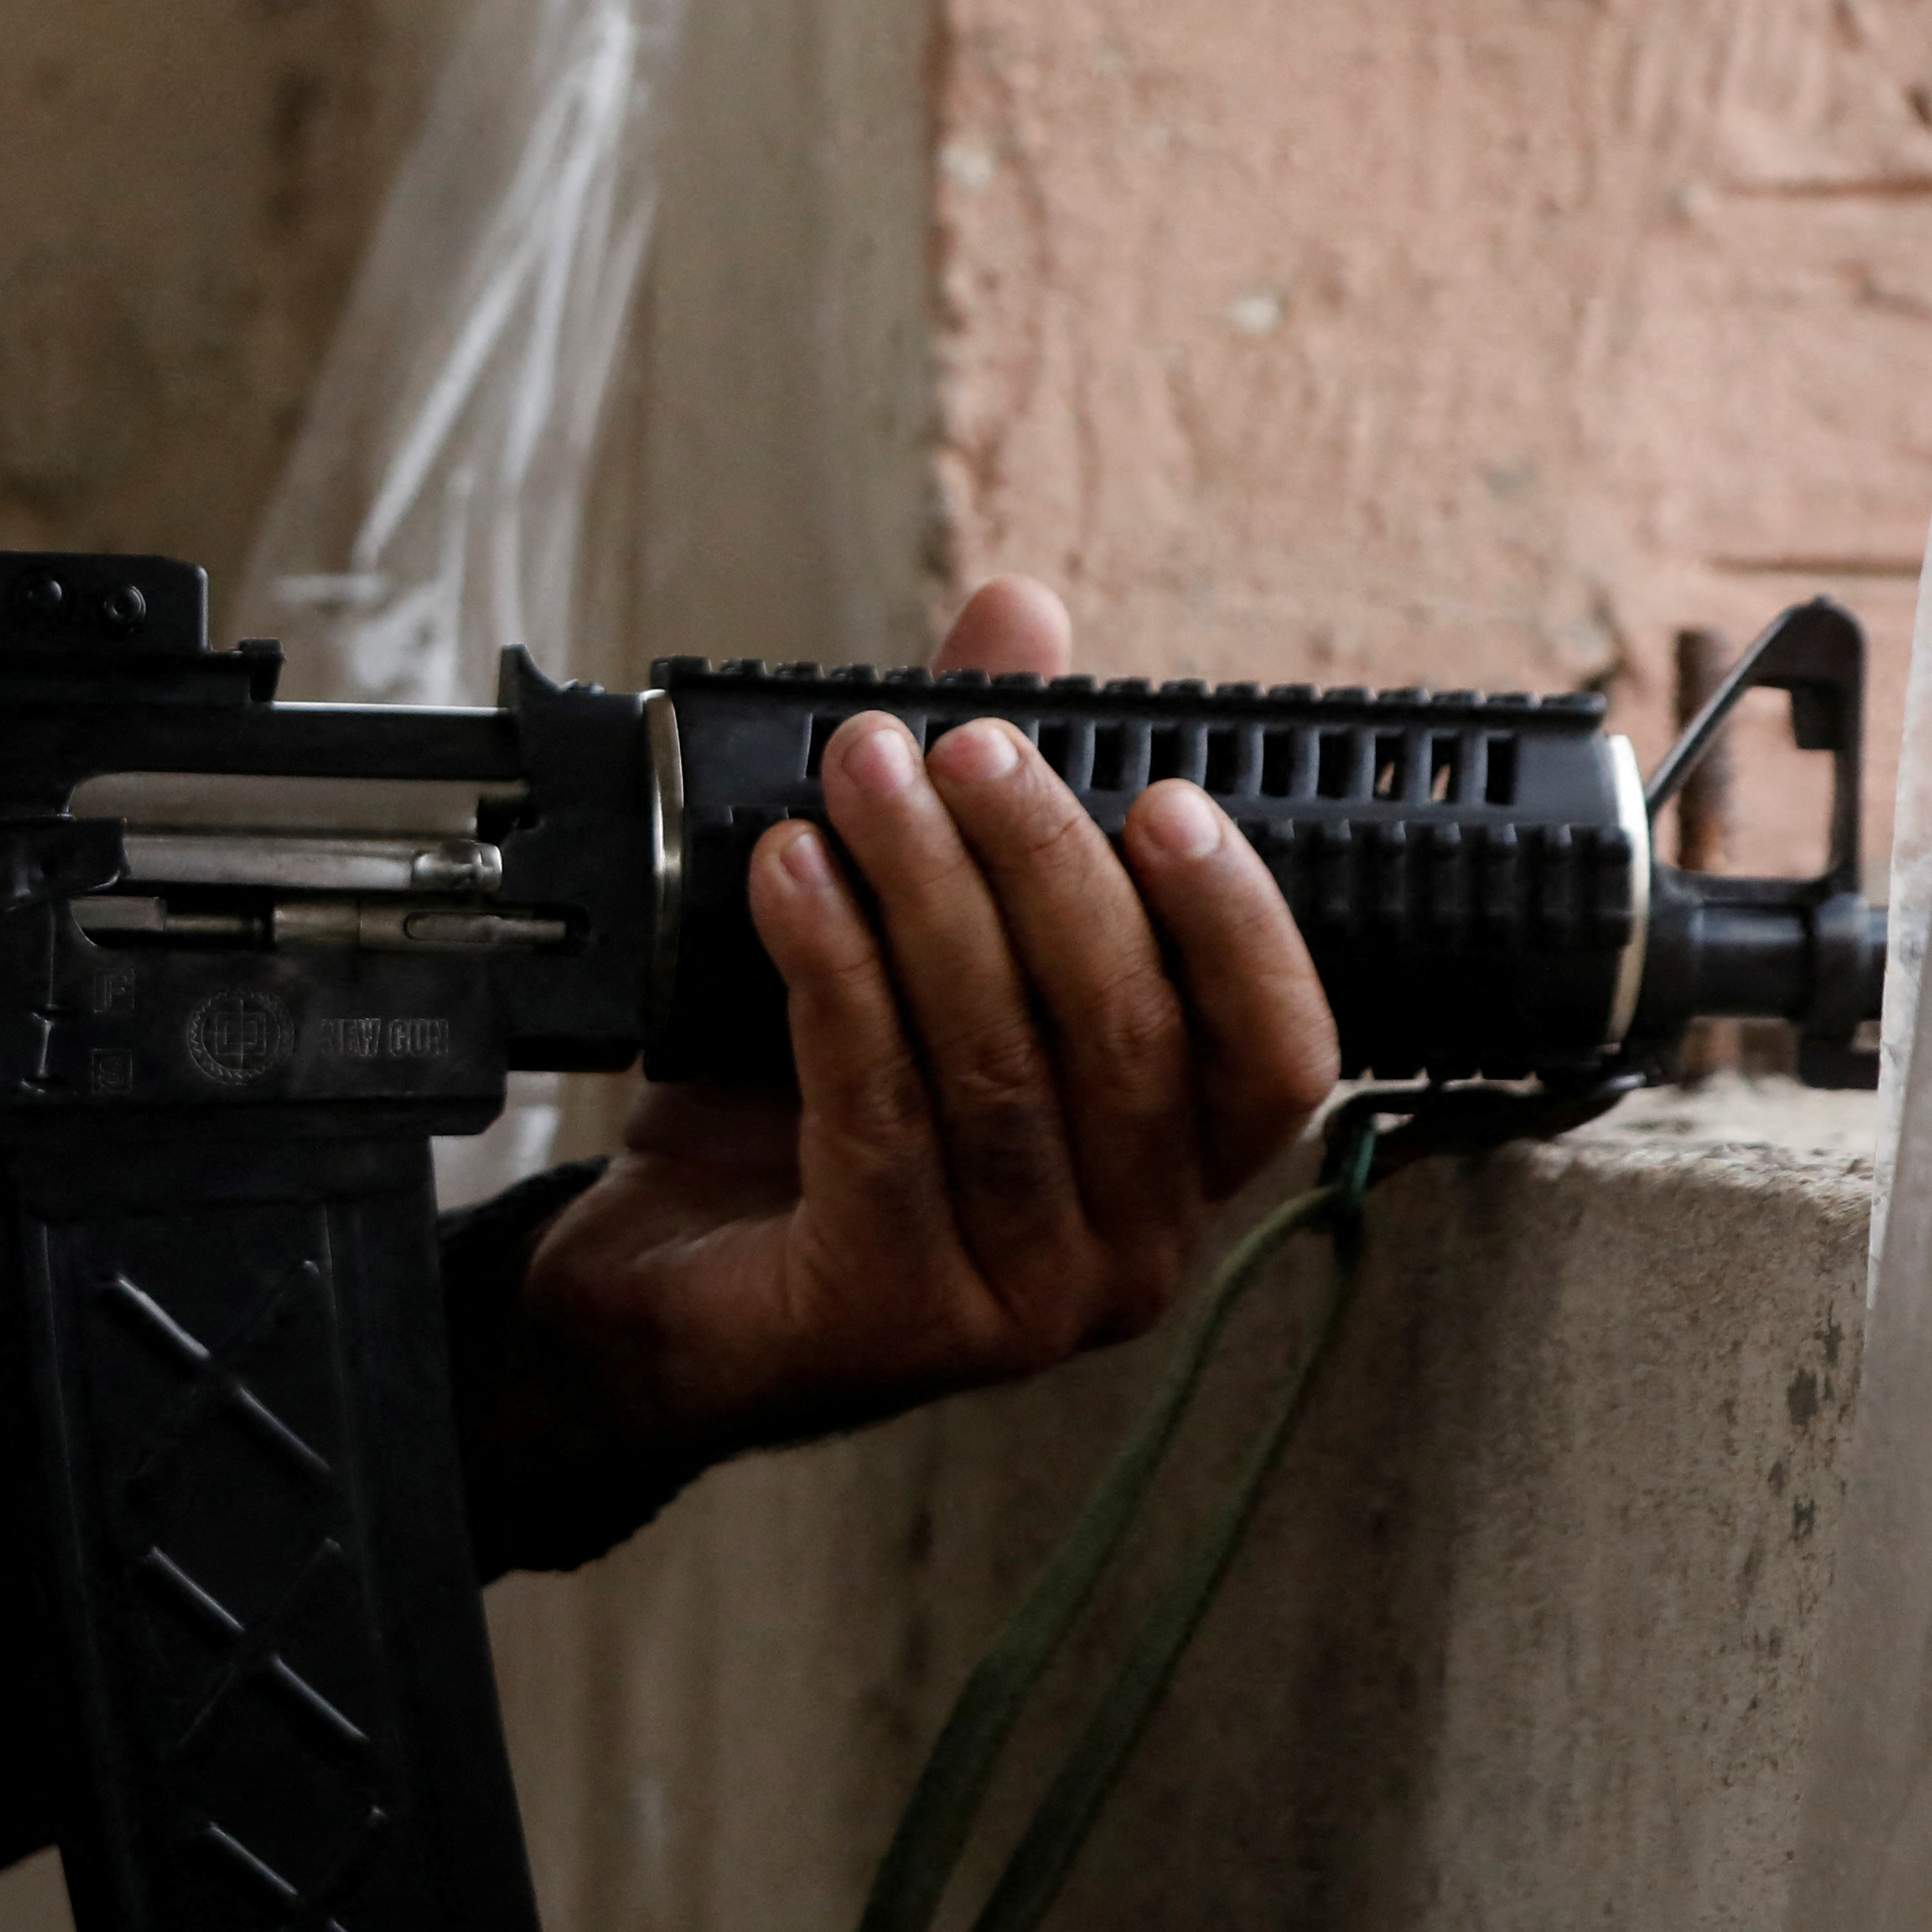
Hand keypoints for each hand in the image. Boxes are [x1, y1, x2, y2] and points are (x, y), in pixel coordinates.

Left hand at [519, 577, 1339, 1467]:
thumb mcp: (909, 957)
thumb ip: (982, 799)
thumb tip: (1020, 613)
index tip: (1163, 798)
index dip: (1237, 922)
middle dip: (1037, 863)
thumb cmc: (805, 1135)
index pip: (1277, 1053)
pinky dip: (835, 975)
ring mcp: (1019, 1305)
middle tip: (949, 747)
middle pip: (1123, 1033)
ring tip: (856, 781)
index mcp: (1169, 1173)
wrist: (653, 1298)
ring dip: (925, 897)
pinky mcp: (896, 1318)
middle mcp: (1125, 1257)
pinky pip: (879, 1114)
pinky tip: (788, 881)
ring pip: (999, 1065)